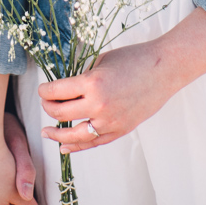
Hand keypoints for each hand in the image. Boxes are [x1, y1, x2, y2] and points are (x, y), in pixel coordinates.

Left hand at [39, 40, 175, 152]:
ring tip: (46, 132)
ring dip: (57, 134)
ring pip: (75, 135)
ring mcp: (110, 121)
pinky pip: (94, 142)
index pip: (58, 91)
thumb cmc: (133, 59)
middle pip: (62, 113)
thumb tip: (66, 86)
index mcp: (92, 83)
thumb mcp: (101, 61)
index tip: (42, 90)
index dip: (45, 92)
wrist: (163, 70)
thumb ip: (84, 76)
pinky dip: (77, 146)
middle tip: (44, 104)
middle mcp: (98, 105)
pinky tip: (65, 146)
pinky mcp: (120, 130)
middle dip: (48, 108)